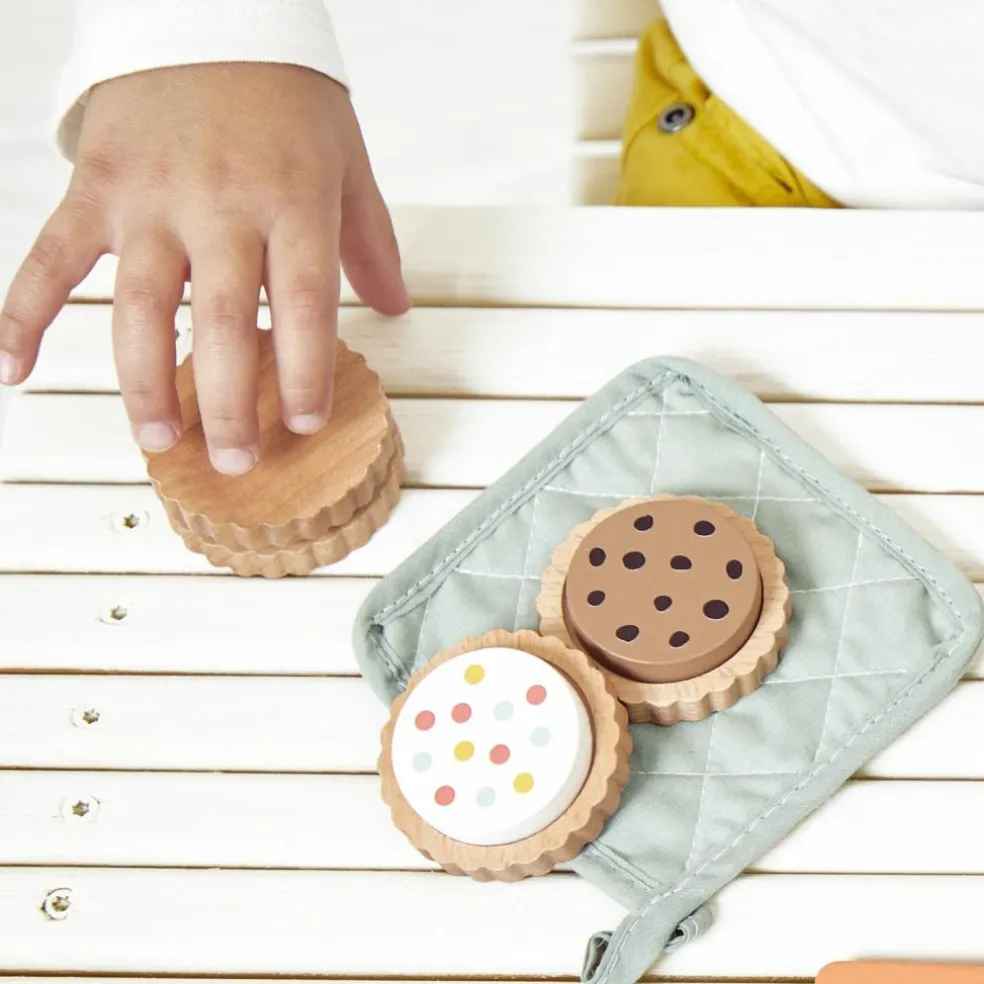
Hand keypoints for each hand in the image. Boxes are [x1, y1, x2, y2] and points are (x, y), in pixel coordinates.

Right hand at [0, 63, 409, 473]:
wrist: (209, 10)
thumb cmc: (284, 94)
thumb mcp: (347, 160)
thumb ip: (369, 241)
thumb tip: (394, 309)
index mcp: (292, 198)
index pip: (303, 301)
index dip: (304, 370)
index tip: (306, 424)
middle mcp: (220, 204)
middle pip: (224, 320)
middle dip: (230, 401)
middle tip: (235, 460)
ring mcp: (150, 199)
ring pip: (141, 307)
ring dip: (145, 382)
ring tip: (157, 442)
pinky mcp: (96, 189)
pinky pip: (51, 260)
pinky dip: (24, 314)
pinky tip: (16, 371)